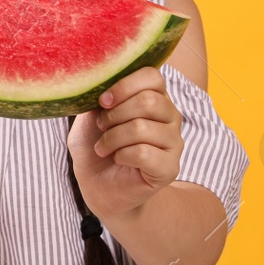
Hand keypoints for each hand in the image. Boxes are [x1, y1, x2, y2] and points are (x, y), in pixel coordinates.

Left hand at [67, 66, 181, 221]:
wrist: (98, 188)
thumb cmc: (96, 147)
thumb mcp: (90, 116)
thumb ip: (98, 96)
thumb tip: (97, 79)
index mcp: (154, 97)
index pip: (152, 76)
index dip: (125, 85)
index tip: (103, 101)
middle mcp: (170, 117)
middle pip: (148, 101)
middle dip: (115, 115)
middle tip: (102, 128)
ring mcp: (174, 143)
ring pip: (143, 127)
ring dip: (113, 137)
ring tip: (104, 147)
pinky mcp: (170, 168)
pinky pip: (143, 152)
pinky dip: (121, 154)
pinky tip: (117, 159)